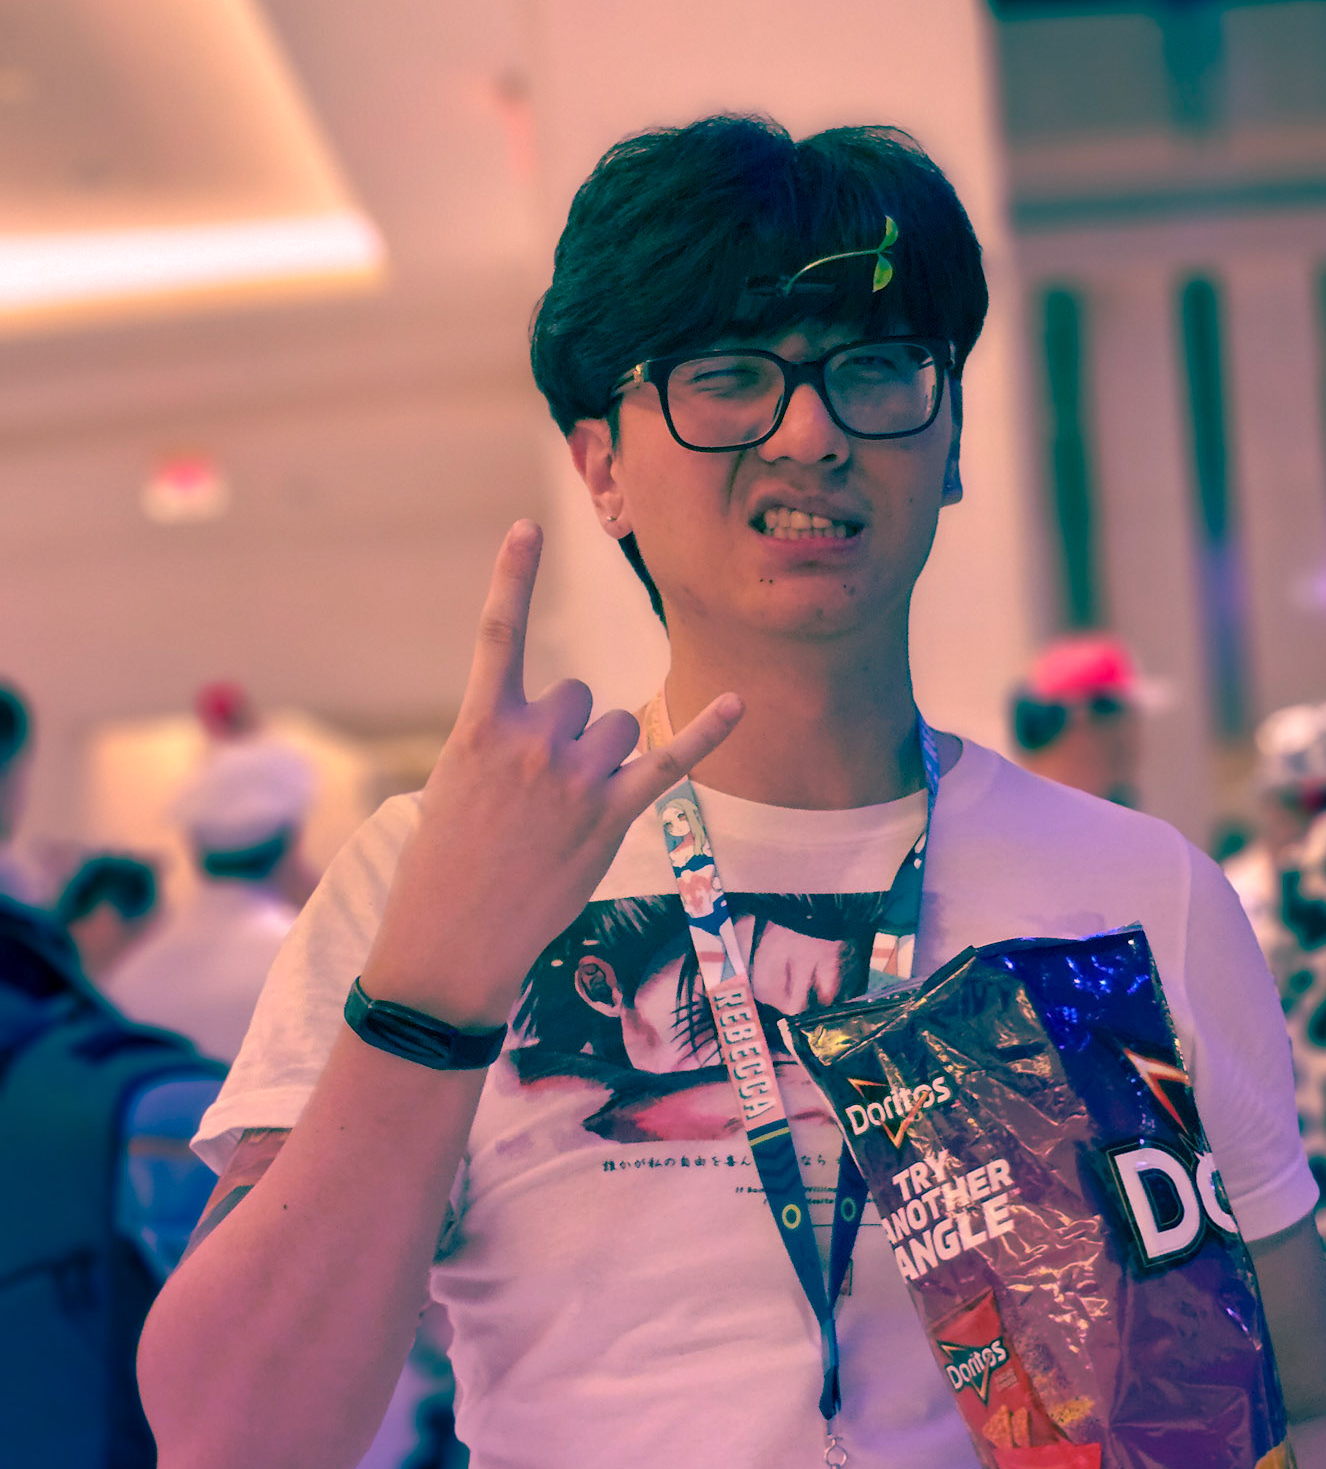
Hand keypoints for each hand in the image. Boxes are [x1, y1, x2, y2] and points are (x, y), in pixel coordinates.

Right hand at [363, 522, 739, 1024]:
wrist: (453, 940)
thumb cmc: (442, 868)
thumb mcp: (454, 789)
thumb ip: (502, 746)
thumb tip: (553, 738)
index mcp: (481, 727)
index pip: (499, 634)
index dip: (515, 577)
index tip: (530, 527)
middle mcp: (533, 742)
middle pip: (577, 696)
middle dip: (566, 733)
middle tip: (536, 794)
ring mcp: (576, 780)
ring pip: (615, 728)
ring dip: (602, 758)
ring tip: (568, 813)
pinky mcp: (612, 816)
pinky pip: (669, 761)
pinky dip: (707, 732)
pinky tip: (739, 702)